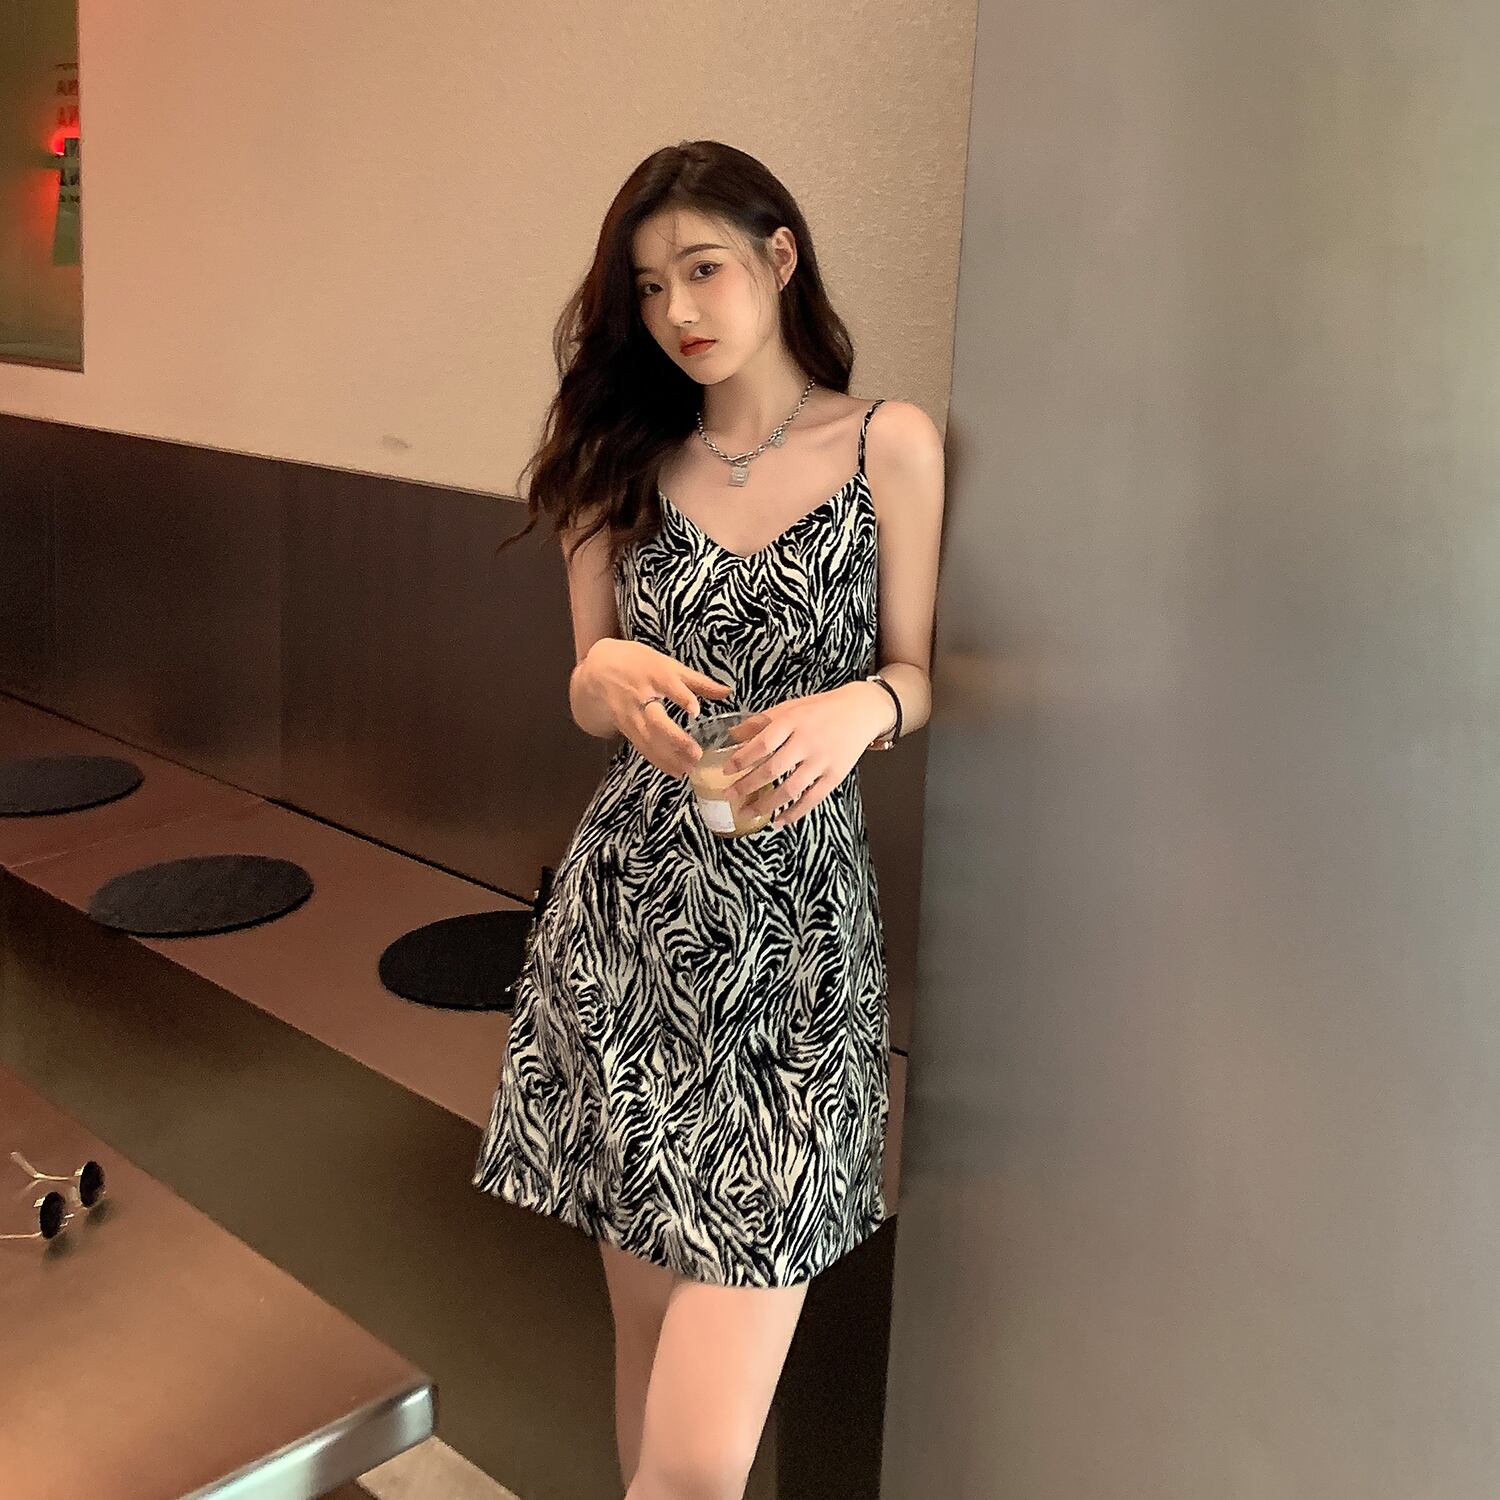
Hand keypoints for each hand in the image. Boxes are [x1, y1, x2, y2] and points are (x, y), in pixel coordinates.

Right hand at [583, 639, 732, 777]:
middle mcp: (640, 695)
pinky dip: (658, 761)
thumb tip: (728, 691)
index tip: (695, 710)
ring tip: (690, 769)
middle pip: (656, 719)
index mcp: (655, 675)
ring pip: (648, 739)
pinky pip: (642, 746)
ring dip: (668, 756)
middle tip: (697, 754)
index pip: (669, 686)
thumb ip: (698, 681)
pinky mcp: (625, 727)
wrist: (599, 669)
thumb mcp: (668, 665)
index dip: (681, 698)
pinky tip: (675, 772)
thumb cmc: (639, 664)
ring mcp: (630, 713)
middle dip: (675, 739)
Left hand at [719, 684, 882, 829]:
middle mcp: (807, 742)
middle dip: (747, 785)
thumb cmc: (820, 709)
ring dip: (766, 805)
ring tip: (747, 812)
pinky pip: (812, 799)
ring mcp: (822, 761)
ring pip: (790, 789)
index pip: (762, 744)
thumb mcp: (789, 707)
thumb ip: (761, 722)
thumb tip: (732, 736)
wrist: (861, 711)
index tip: (726, 771)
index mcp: (793, 722)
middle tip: (730, 796)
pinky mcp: (835, 776)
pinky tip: (778, 821)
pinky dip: (793, 813)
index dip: (742, 759)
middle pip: (772, 769)